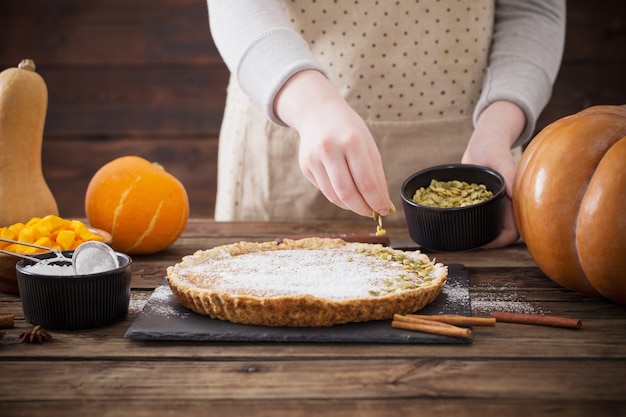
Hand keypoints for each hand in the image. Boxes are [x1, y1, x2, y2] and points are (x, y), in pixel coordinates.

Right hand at [274, 70, 394, 216]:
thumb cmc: (349, 130)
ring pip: (334, 196)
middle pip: (347, 193)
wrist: (318, 113)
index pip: (366, 182)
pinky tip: (346, 193)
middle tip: (372, 213)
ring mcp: (314, 158)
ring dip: (350, 206)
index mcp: (351, 141)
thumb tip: (384, 204)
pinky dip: (338, 198)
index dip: (376, 201)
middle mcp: (330, 149)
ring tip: (361, 205)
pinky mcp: (305, 166)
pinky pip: (324, 190)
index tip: (384, 210)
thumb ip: (377, 175)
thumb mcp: (368, 145)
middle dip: (362, 208)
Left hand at [462, 101, 525, 247]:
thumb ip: (508, 174)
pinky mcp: (476, 200)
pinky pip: (472, 214)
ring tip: (458, 236)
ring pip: (484, 225)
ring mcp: (489, 204)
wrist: (482, 142)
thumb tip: (513, 193)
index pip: (513, 230)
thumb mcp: (499, 159)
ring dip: (475, 232)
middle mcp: (501, 205)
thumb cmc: (492, 147)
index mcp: (512, 201)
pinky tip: (451, 222)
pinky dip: (464, 220)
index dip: (501, 240)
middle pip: (497, 231)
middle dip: (485, 240)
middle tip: (467, 243)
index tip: (486, 242)